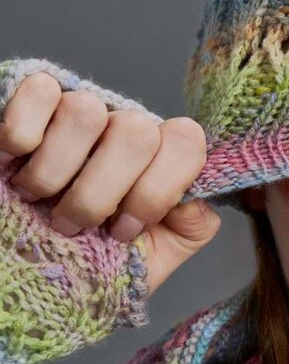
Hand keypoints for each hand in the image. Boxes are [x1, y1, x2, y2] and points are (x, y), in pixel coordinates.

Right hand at [0, 72, 220, 295]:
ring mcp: (81, 108)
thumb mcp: (152, 255)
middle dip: (99, 194)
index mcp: (159, 159)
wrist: (33, 271)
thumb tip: (195, 199)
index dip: (154, 192)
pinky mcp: (34, 99)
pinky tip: (12, 165)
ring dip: (55, 172)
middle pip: (135, 132)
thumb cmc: (94, 259)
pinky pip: (39, 92)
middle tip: (73, 225)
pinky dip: (22, 135)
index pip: (186, 142)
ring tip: (37, 201)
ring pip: (85, 111)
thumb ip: (190, 228)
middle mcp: (124, 127)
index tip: (122, 230)